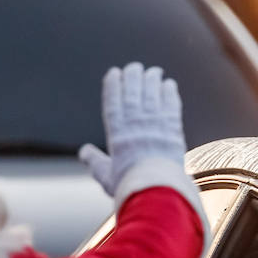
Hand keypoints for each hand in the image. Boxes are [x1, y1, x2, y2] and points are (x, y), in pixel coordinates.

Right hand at [78, 62, 185, 196]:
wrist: (156, 190)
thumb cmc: (129, 186)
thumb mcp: (106, 175)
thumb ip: (95, 161)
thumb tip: (84, 152)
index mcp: (116, 132)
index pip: (112, 102)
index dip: (113, 85)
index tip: (113, 72)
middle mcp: (135, 123)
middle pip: (133, 93)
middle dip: (133, 77)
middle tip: (134, 67)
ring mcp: (155, 124)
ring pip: (152, 94)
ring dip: (152, 80)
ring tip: (153, 71)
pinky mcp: (174, 129)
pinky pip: (171, 105)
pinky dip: (169, 92)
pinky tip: (169, 84)